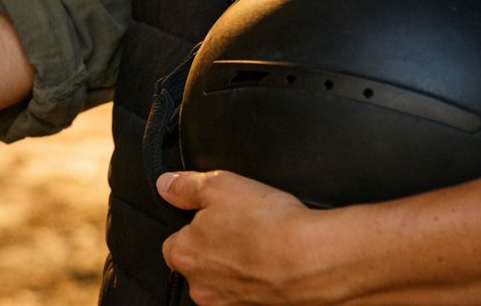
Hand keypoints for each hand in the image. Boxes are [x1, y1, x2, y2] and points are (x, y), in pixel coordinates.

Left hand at [157, 169, 332, 304]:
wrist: (315, 260)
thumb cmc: (268, 224)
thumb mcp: (220, 186)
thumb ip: (186, 186)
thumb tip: (165, 185)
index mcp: (184, 256)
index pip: (174, 243)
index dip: (194, 228)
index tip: (216, 220)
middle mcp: (201, 288)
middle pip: (199, 266)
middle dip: (216, 251)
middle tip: (243, 231)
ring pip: (225, 283)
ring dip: (238, 269)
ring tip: (262, 248)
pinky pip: (250, 296)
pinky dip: (259, 284)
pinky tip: (274, 267)